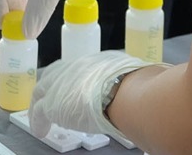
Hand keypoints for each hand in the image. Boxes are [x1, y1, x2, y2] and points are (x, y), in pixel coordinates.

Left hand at [32, 51, 164, 144]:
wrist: (124, 93)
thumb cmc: (136, 86)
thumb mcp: (135, 76)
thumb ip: (135, 79)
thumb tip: (152, 81)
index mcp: (95, 61)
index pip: (78, 68)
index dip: (72, 78)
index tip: (73, 87)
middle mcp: (76, 66)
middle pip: (56, 74)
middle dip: (52, 85)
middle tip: (50, 98)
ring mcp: (62, 83)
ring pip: (43, 90)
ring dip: (42, 103)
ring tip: (41, 117)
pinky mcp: (52, 102)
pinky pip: (39, 111)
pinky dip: (38, 121)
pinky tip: (40, 130)